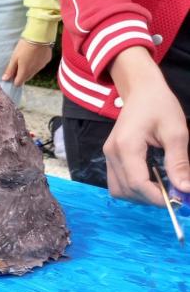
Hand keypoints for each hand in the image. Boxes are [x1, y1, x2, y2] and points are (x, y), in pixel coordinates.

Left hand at [2, 39, 52, 86]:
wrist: (40, 36)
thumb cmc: (24, 46)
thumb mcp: (14, 57)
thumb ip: (10, 69)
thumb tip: (5, 79)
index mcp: (25, 72)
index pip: (18, 83)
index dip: (14, 80)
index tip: (11, 74)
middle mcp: (34, 71)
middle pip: (26, 78)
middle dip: (21, 75)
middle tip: (17, 65)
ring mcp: (41, 66)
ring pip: (33, 72)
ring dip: (29, 69)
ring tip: (26, 59)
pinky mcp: (46, 60)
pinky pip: (39, 66)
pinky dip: (36, 63)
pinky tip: (34, 55)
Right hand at [104, 46, 189, 204]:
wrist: (141, 91)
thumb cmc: (160, 105)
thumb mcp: (176, 132)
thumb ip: (178, 162)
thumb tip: (184, 189)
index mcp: (126, 146)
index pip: (137, 182)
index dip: (157, 197)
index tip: (178, 200)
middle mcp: (112, 154)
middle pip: (126, 190)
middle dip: (150, 198)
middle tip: (173, 194)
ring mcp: (108, 156)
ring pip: (119, 190)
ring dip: (140, 195)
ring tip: (162, 187)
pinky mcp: (110, 157)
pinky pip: (117, 182)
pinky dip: (133, 188)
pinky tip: (151, 181)